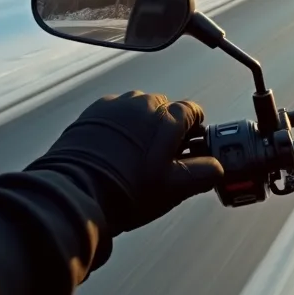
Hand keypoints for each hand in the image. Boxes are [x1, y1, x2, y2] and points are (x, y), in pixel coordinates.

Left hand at [26, 91, 222, 234]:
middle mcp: (143, 103)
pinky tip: (113, 152)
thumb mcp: (176, 188)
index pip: (193, 111)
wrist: (76, 191)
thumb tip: (217, 167)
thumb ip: (205, 173)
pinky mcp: (92, 113)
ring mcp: (115, 105)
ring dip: (141, 126)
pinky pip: (114, 114)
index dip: (194, 130)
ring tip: (133, 156)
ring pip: (138, 110)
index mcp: (168, 117)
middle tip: (160, 158)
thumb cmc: (128, 190)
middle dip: (166, 129)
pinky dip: (118, 128)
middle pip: (165, 109)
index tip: (190, 146)